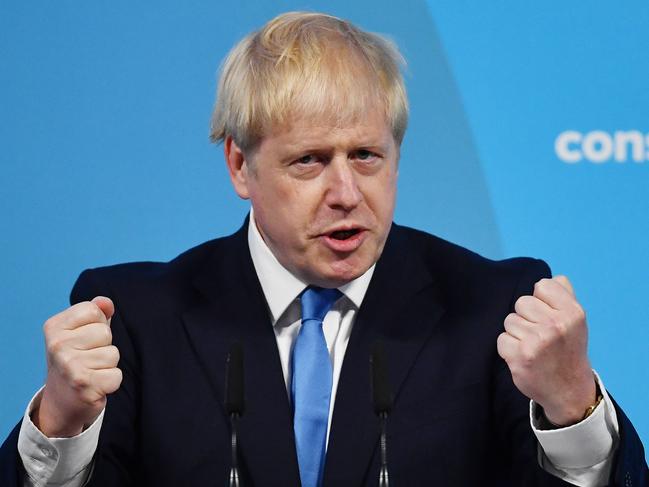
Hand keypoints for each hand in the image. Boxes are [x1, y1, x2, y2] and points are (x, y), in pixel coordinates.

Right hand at [34, 297, 121, 436]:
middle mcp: (57, 346)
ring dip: (108, 364)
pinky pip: (116, 375)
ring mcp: (69, 367)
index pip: (94, 310)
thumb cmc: (76, 358)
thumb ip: (95, 312)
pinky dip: (111, 381)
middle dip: (104, 345)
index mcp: (54, 327)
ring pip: (113, 354)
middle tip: (88, 358)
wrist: (62, 401)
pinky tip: (95, 385)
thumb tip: (106, 302)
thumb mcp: (80, 331)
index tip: (84, 339)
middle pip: (105, 332)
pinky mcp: (83, 386)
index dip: (97, 323)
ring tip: (91, 371)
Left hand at [497, 276, 595, 425]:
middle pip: (522, 302)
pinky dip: (508, 348)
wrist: (569, 390)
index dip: (540, 300)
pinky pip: (502, 339)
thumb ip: (565, 295)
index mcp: (572, 313)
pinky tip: (523, 357)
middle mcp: (556, 325)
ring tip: (533, 347)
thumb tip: (553, 277)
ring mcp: (537, 341)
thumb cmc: (568, 349)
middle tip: (540, 335)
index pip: (542, 285)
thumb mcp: (575, 321)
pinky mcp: (520, 356)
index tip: (548, 316)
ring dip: (517, 333)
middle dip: (526, 317)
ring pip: (510, 320)